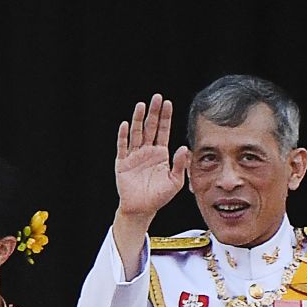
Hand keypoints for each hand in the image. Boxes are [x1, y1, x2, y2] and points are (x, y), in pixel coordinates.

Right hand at [115, 93, 190, 221]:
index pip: (163, 131)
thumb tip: (184, 147)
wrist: (142, 209)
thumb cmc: (159, 197)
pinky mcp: (123, 163)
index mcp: (160, 154)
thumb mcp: (175, 182)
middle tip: (157, 97)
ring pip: (136, 134)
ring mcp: (134, 156)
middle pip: (150, 127)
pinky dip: (124, 136)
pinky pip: (123, 147)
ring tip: (141, 105)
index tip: (168, 103)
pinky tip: (126, 125)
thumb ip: (180, 165)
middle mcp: (147, 151)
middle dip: (153, 113)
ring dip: (138, 119)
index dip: (165, 118)